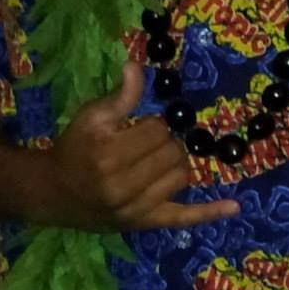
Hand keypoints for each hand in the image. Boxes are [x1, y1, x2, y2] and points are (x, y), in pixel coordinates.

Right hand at [43, 61, 240, 231]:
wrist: (54, 192)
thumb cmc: (74, 148)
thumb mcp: (90, 117)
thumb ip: (119, 96)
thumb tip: (136, 65)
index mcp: (108, 153)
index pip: (158, 130)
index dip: (153, 124)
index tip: (139, 127)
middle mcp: (122, 185)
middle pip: (173, 153)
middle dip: (165, 142)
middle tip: (147, 144)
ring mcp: (135, 208)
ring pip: (182, 176)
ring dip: (177, 164)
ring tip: (157, 161)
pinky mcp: (145, 224)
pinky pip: (183, 218)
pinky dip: (210, 212)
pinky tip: (234, 207)